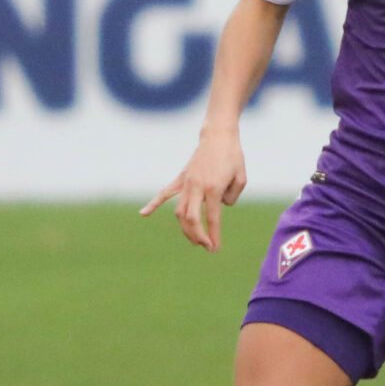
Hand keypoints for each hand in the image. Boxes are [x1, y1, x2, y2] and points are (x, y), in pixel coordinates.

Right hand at [140, 130, 248, 251]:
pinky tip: (143, 214)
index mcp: (213, 188)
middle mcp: (197, 187)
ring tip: (193, 239)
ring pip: (179, 211)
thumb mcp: (241, 178)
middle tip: (205, 246)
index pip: (212, 219)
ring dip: (185, 228)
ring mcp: (187, 183)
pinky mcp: (181, 178)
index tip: (215, 248)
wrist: (218, 136)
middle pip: (191, 219)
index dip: (213, 236)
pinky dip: (153, 204)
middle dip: (197, 236)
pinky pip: (165, 193)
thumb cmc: (233, 156)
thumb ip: (231, 197)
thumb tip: (220, 206)